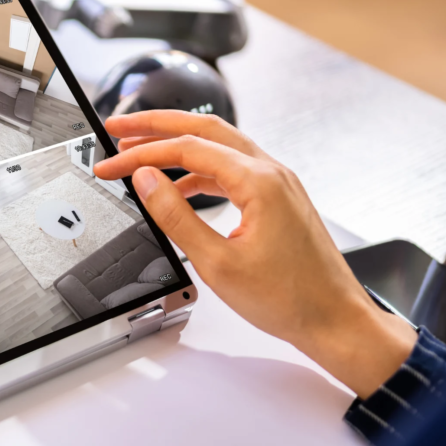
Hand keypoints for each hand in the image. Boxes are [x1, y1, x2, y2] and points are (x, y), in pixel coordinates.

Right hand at [94, 111, 415, 397]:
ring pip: (220, 147)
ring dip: (178, 146)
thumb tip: (147, 181)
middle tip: (119, 128)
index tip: (111, 164)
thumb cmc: (289, 299)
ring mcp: (279, 183)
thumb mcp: (217, 262)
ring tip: (142, 155)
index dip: (142, 152)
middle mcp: (272, 172)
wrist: (334, 320)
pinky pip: (233, 170)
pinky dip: (199, 171)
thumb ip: (176, 216)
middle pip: (205, 129)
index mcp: (259, 182)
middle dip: (157, 125)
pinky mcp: (279, 199)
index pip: (187, 149)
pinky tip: (179, 189)